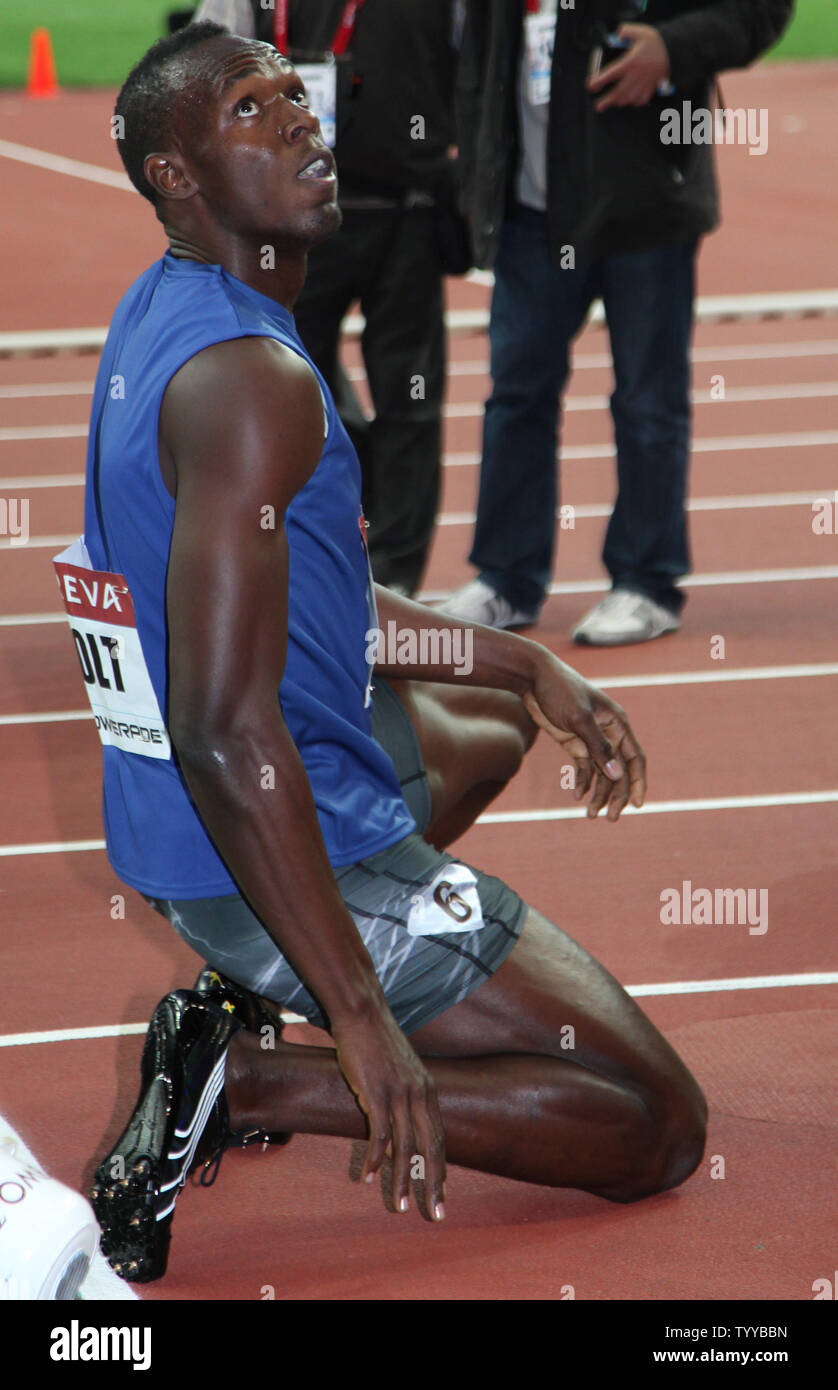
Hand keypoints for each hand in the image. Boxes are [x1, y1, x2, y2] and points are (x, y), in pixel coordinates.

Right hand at [331, 1006, 445, 1218]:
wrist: (364, 1014)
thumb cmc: (378, 1041)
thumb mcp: (403, 1068)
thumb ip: (408, 1092)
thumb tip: (405, 1116)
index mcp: (428, 1091)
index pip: (440, 1138)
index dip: (441, 1168)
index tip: (442, 1194)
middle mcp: (419, 1094)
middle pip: (431, 1148)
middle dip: (434, 1184)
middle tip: (435, 1214)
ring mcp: (399, 1094)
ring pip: (406, 1147)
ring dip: (402, 1180)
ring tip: (400, 1207)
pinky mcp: (376, 1093)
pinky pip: (379, 1134)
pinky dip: (376, 1159)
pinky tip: (369, 1177)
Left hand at [522, 653, 646, 820]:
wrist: (533, 677)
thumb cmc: (560, 691)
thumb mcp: (579, 719)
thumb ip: (599, 747)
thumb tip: (617, 774)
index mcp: (617, 724)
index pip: (635, 758)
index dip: (638, 782)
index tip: (638, 805)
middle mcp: (608, 733)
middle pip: (618, 770)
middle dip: (616, 795)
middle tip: (610, 818)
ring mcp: (591, 738)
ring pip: (601, 772)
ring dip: (598, 793)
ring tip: (591, 814)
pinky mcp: (574, 741)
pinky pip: (584, 767)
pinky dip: (583, 781)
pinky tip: (577, 795)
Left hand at [587, 23, 670, 112]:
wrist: (674, 51)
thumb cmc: (656, 43)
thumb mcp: (641, 32)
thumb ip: (626, 32)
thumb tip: (617, 35)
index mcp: (631, 62)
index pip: (611, 73)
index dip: (599, 81)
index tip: (591, 86)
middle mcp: (636, 76)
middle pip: (618, 92)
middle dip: (607, 101)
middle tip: (598, 107)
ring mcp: (644, 84)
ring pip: (628, 99)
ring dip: (619, 102)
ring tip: (612, 103)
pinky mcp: (651, 88)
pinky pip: (641, 101)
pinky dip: (633, 102)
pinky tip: (629, 101)